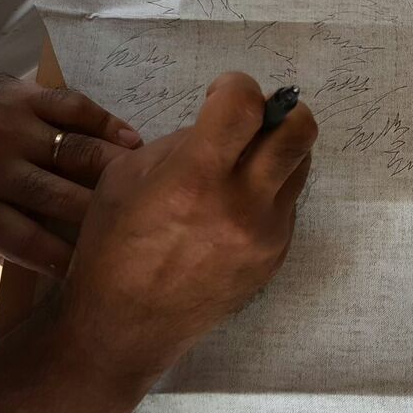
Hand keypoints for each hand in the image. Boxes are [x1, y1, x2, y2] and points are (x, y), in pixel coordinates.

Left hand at [0, 62, 142, 276]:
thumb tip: (43, 265)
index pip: (28, 242)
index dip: (67, 260)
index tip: (99, 273)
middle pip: (64, 199)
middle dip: (105, 218)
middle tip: (140, 230)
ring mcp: (15, 130)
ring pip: (78, 154)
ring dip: (117, 170)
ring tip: (150, 183)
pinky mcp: (28, 97)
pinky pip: (76, 109)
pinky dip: (107, 124)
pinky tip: (133, 140)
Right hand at [56, 73, 316, 382]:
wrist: (123, 327)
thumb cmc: (112, 246)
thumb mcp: (127, 176)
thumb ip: (182, 142)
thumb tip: (220, 125)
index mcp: (196, 178)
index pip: (245, 105)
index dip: (237, 85)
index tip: (221, 93)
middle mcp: (242, 204)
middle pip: (300, 130)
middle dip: (282, 109)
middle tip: (254, 117)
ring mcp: (266, 234)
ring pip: (299, 166)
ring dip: (276, 150)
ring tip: (243, 162)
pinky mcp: (276, 256)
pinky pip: (287, 204)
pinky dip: (267, 191)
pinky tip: (233, 205)